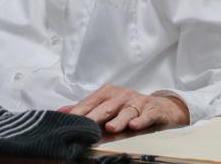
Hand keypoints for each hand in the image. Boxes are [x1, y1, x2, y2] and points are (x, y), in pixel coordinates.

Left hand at [60, 84, 189, 133]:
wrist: (160, 106)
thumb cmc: (128, 106)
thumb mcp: (107, 105)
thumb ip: (85, 109)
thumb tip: (60, 113)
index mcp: (107, 93)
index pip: (90, 103)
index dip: (79, 112)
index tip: (68, 120)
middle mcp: (121, 96)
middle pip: (105, 107)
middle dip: (94, 116)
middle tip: (84, 124)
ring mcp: (137, 102)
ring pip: (126, 112)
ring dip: (118, 120)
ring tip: (110, 128)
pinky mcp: (152, 109)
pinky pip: (146, 115)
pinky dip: (141, 120)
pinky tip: (135, 125)